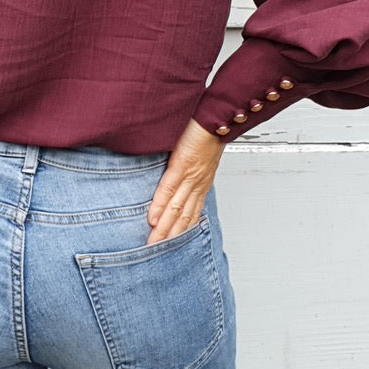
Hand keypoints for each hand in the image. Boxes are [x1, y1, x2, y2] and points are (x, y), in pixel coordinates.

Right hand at [146, 118, 224, 244]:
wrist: (216, 116)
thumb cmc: (206, 130)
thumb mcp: (199, 154)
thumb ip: (188, 166)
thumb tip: (176, 172)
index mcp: (201, 182)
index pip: (190, 212)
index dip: (180, 229)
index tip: (170, 243)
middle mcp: (197, 183)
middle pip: (181, 216)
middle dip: (169, 236)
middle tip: (156, 252)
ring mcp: (190, 176)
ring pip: (175, 208)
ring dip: (164, 228)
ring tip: (153, 243)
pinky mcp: (182, 164)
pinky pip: (168, 188)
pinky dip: (159, 205)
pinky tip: (152, 217)